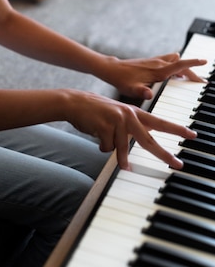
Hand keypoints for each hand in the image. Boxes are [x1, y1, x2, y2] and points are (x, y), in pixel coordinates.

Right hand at [67, 90, 196, 170]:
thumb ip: (129, 129)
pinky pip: (107, 148)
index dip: (176, 129)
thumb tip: (137, 149)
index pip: (159, 122)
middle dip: (164, 154)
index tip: (191, 135)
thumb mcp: (117, 116)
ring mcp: (117, 120)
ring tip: (120, 161)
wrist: (74, 102)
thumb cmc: (96, 112)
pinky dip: (102, 146)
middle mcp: (128, 114)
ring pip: (122, 148)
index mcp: (134, 112)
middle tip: (178, 164)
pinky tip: (96, 134)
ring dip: (120, 158)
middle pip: (149, 140)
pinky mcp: (105, 126)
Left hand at [105, 52, 206, 99]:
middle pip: (180, 64)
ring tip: (190, 76)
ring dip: (183, 67)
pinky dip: (175, 65)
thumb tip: (148, 95)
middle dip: (192, 70)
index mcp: (158, 71)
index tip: (204, 61)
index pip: (179, 65)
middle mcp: (158, 64)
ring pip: (174, 61)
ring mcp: (154, 61)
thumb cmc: (121, 80)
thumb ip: (140, 92)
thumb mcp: (131, 89)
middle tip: (201, 81)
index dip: (193, 63)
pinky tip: (174, 73)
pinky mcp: (150, 62)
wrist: (111, 69)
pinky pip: (167, 61)